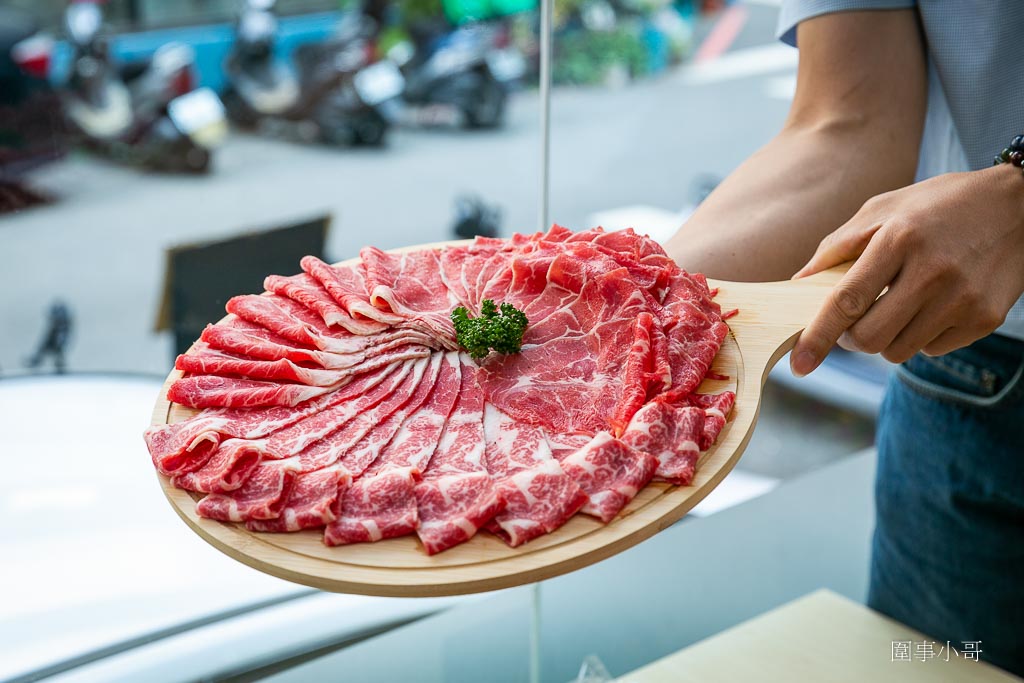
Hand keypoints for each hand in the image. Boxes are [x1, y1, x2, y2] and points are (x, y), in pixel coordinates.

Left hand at [790, 165, 1023, 376]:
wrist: (1019, 206)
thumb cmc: (939, 205)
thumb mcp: (885, 207)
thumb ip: (838, 245)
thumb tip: (799, 283)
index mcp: (899, 238)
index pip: (847, 301)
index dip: (818, 336)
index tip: (799, 364)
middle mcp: (933, 272)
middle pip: (869, 338)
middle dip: (850, 340)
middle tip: (852, 324)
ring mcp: (962, 299)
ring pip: (898, 351)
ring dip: (885, 338)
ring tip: (896, 306)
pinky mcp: (985, 319)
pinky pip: (931, 350)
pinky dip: (920, 337)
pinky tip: (931, 306)